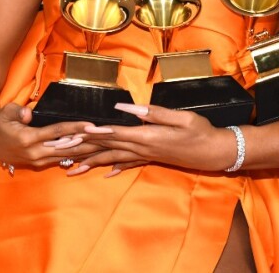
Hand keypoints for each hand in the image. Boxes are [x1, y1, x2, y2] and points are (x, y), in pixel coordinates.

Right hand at [0, 103, 103, 168]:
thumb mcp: (5, 112)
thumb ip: (18, 111)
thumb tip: (29, 114)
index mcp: (28, 138)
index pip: (57, 132)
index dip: (76, 128)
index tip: (92, 126)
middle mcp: (36, 152)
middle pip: (68, 147)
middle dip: (89, 142)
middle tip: (108, 136)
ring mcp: (39, 160)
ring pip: (67, 155)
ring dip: (87, 150)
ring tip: (105, 144)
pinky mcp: (40, 163)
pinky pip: (62, 159)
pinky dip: (77, 155)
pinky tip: (91, 153)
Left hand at [67, 103, 237, 176]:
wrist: (216, 152)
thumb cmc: (202, 131)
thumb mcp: (182, 117)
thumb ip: (154, 112)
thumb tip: (127, 107)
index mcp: (149, 136)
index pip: (117, 133)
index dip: (96, 132)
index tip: (77, 132)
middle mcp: (144, 148)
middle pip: (108, 148)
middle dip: (84, 149)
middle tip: (62, 151)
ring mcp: (147, 155)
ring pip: (114, 158)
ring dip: (92, 162)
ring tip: (71, 168)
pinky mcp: (152, 158)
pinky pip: (128, 164)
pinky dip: (114, 167)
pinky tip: (104, 172)